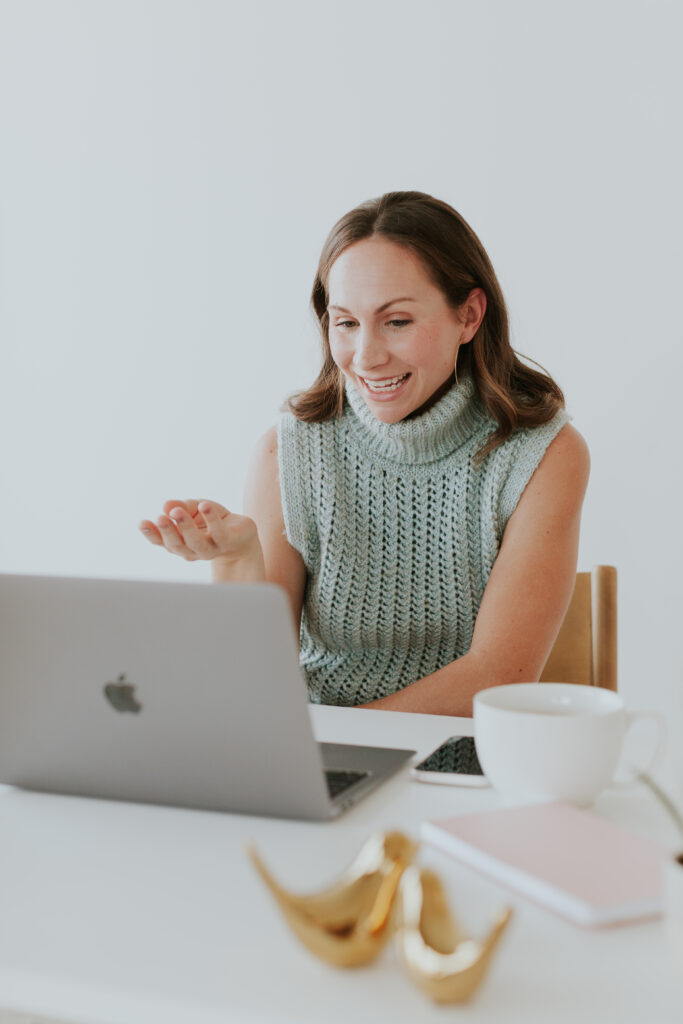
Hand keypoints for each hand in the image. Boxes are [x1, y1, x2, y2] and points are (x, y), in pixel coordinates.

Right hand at [139, 499, 260, 564]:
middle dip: (167, 531)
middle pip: (176, 544)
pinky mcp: (227, 542)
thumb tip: (167, 505)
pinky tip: (205, 506)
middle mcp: (192, 549)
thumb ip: (181, 506)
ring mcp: (210, 548)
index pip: (161, 541)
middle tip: (160, 518)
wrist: (241, 534)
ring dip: (186, 527)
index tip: (142, 522)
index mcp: (179, 542)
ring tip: (178, 512)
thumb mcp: (193, 509)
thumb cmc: (211, 521)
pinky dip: (211, 519)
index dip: (151, 533)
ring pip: (196, 542)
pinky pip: (218, 532)